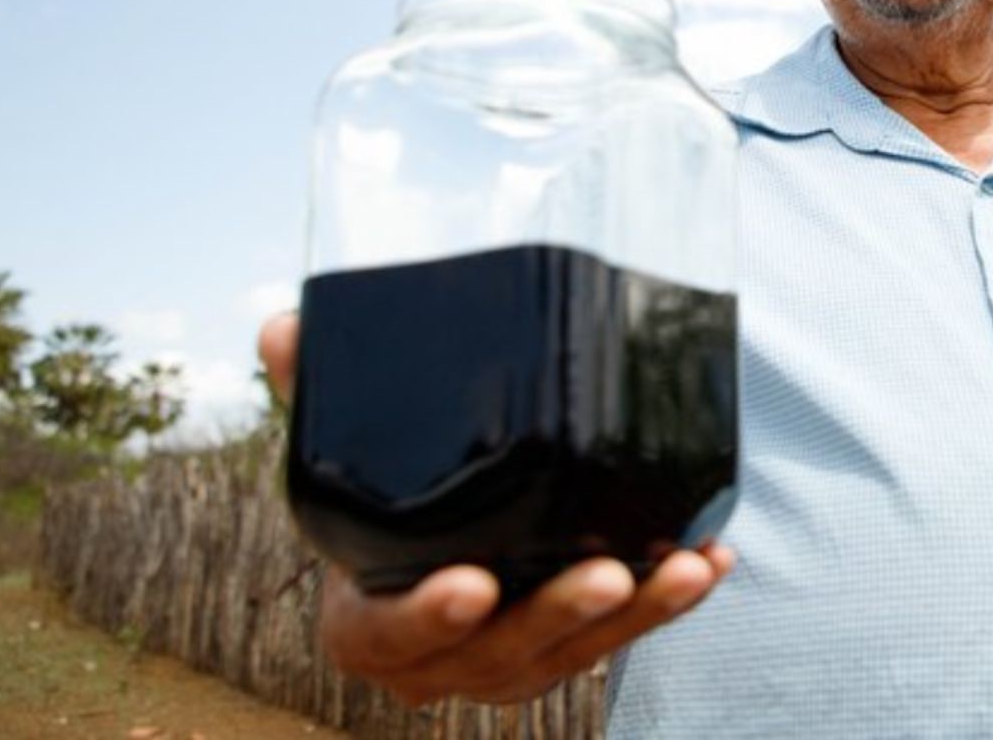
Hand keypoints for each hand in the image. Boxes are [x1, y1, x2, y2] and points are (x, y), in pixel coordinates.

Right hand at [258, 312, 736, 704]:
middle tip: (607, 574)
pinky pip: (621, 637)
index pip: (388, 636)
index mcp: (366, 625)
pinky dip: (667, 604)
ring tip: (687, 568)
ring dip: (636, 616)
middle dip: (558, 616)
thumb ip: (312, 395)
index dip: (427, 618)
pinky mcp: (565, 650)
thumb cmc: (381, 507)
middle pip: (499, 654)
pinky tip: (709, 561)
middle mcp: (437, 663)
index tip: (473, 583)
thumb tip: (283, 328)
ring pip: (571, 653)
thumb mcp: (341, 456)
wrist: (416, 558)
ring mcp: (506, 664)